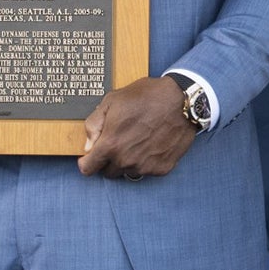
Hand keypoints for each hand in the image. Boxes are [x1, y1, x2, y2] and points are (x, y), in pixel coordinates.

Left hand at [77, 77, 197, 179]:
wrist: (181, 100)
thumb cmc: (147, 97)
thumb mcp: (112, 101)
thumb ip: (94, 125)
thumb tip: (88, 146)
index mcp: (110, 145)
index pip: (88, 169)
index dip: (87, 162)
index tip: (91, 156)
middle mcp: (126, 160)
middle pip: (108, 172)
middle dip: (108, 160)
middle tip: (119, 142)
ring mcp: (145, 167)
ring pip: (127, 172)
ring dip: (128, 161)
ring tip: (138, 140)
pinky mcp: (161, 168)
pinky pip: (147, 171)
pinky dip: (146, 161)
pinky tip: (152, 143)